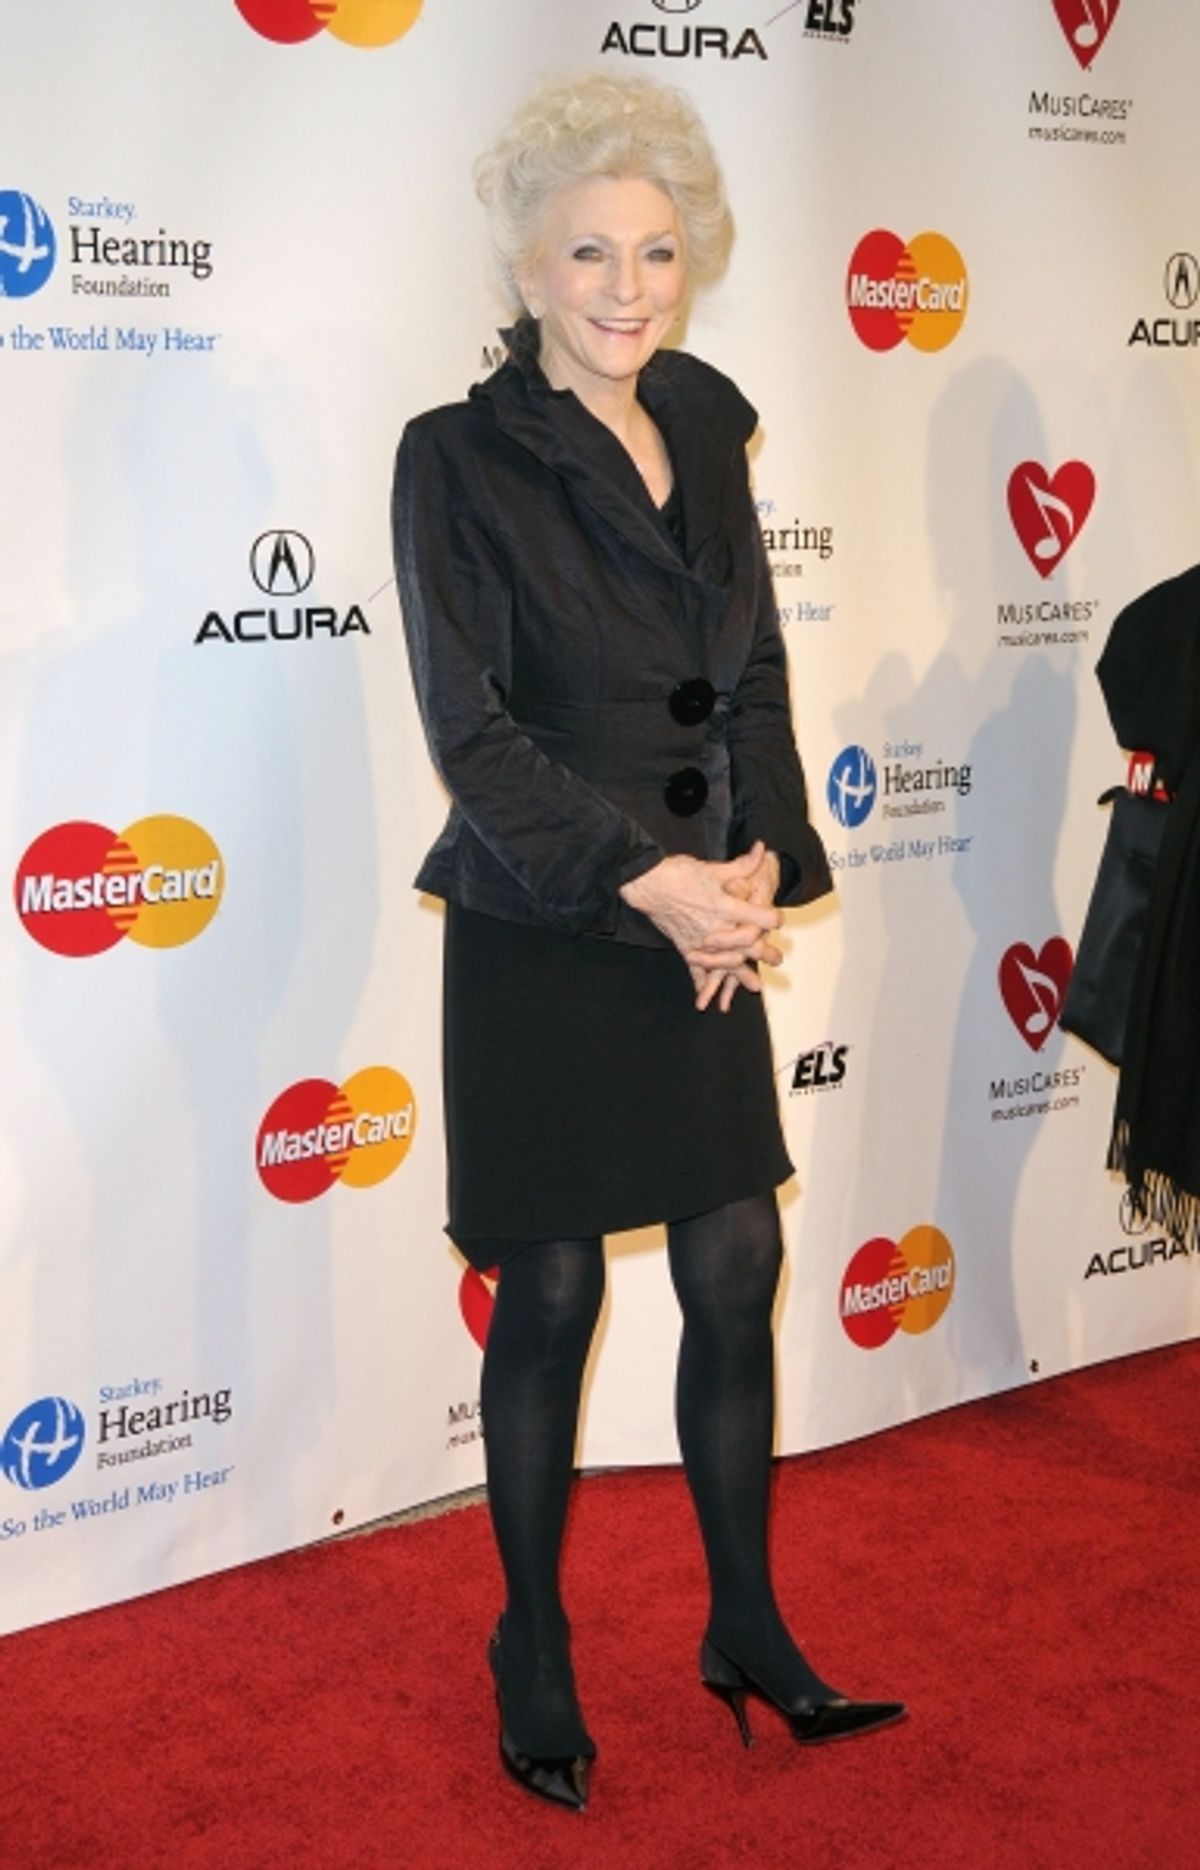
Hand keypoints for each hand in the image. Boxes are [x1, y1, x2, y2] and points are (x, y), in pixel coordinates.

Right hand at [687, 846, 782, 1010]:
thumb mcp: (713, 868)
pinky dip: (701, 983)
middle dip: (765, 953)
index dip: (772, 918)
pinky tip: (707, 997)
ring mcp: (700, 941)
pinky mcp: (685, 947)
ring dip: (741, 975)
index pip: (759, 918)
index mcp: (725, 906)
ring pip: (726, 963)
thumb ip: (741, 865)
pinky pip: (696, 969)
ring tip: (754, 984)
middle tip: (776, 959)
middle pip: (748, 946)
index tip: (778, 920)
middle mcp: (715, 927)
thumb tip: (762, 850)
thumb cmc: (679, 873)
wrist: (647, 883)